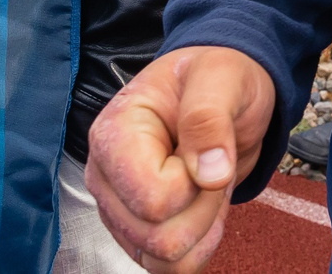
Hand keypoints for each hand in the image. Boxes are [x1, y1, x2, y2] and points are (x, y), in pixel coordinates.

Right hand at [85, 46, 276, 273]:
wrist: (224, 95)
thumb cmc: (216, 77)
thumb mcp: (222, 77)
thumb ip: (210, 116)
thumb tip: (209, 173)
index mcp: (114, 134)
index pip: (151, 198)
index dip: (192, 184)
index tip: (203, 148)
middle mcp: (106, 176)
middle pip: (156, 236)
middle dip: (201, 206)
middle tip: (209, 163)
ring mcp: (119, 208)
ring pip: (162, 258)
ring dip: (201, 226)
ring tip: (204, 181)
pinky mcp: (138, 231)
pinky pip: (169, 267)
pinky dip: (199, 246)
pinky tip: (205, 209)